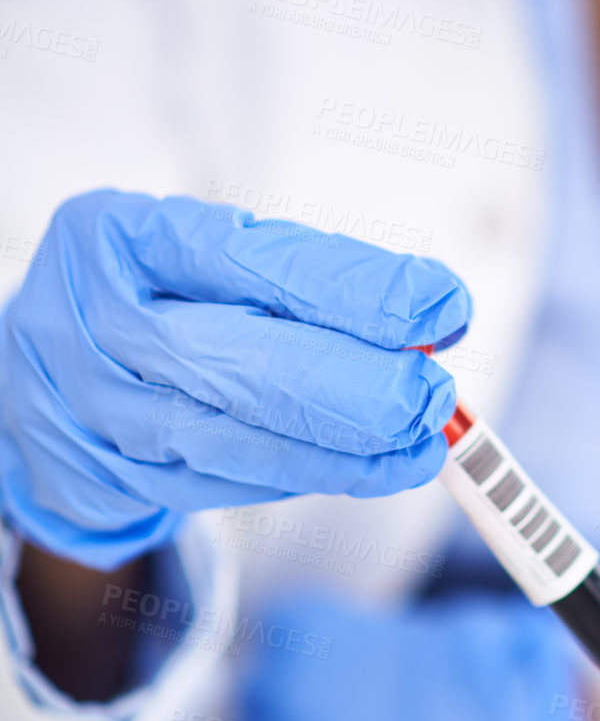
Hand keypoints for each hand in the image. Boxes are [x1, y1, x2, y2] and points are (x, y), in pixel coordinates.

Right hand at [0, 191, 469, 567]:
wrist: (40, 366)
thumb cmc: (148, 288)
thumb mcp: (203, 248)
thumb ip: (305, 273)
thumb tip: (427, 314)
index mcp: (121, 237)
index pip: (249, 262)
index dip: (352, 291)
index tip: (437, 307)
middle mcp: (100, 325)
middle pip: (235, 362)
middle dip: (350, 384)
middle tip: (432, 392)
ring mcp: (101, 410)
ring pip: (232, 438)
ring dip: (341, 448)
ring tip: (421, 441)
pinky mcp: (119, 476)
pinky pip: (227, 483)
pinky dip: (308, 475)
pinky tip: (373, 466)